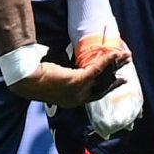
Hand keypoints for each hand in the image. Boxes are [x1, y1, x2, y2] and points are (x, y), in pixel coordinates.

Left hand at [10, 38, 130, 107]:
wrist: (27, 78)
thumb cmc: (37, 76)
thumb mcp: (56, 79)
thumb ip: (67, 76)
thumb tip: (72, 65)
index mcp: (72, 100)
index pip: (95, 93)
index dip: (108, 86)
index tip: (119, 80)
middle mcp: (77, 99)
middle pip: (103, 86)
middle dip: (117, 77)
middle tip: (127, 68)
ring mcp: (78, 91)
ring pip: (102, 77)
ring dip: (115, 65)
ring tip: (125, 56)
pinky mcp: (77, 81)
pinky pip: (96, 70)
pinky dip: (106, 61)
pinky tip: (113, 53)